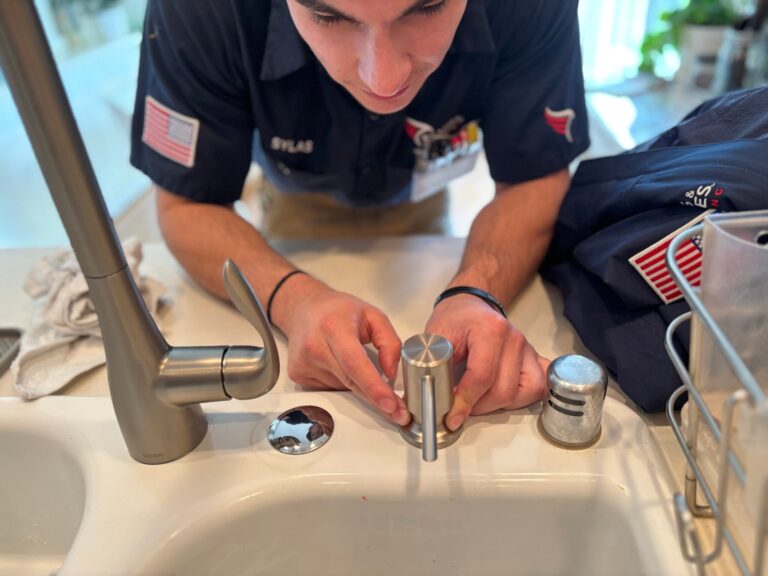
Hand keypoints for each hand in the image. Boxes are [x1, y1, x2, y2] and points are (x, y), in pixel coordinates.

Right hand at [275, 275, 409, 425]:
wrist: (303, 308)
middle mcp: (315, 346)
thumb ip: (389, 341)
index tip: (390, 404)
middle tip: (398, 411)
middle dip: (376, 398)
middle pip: (351, 382)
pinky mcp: (298, 375)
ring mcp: (304, 363)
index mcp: (334, 327)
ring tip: (352, 359)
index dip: (374, 387)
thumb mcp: (373, 315)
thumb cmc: (338, 310)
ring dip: (357, 383)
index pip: (355, 363)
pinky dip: (342, 382)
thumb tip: (391, 373)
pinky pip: (331, 389)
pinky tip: (337, 363)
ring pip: (343, 388)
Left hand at [426, 294, 548, 430]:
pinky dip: (525, 397)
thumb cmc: (455, 318)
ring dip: (500, 405)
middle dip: (479, 407)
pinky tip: (507, 398)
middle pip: (503, 390)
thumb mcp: (436, 336)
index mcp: (490, 330)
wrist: (470, 305)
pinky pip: (539, 385)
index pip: (482, 377)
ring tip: (479, 401)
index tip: (452, 416)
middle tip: (460, 408)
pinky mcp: (533, 358)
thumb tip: (432, 398)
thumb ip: (434, 366)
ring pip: (525, 392)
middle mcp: (514, 339)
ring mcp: (527, 349)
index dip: (465, 401)